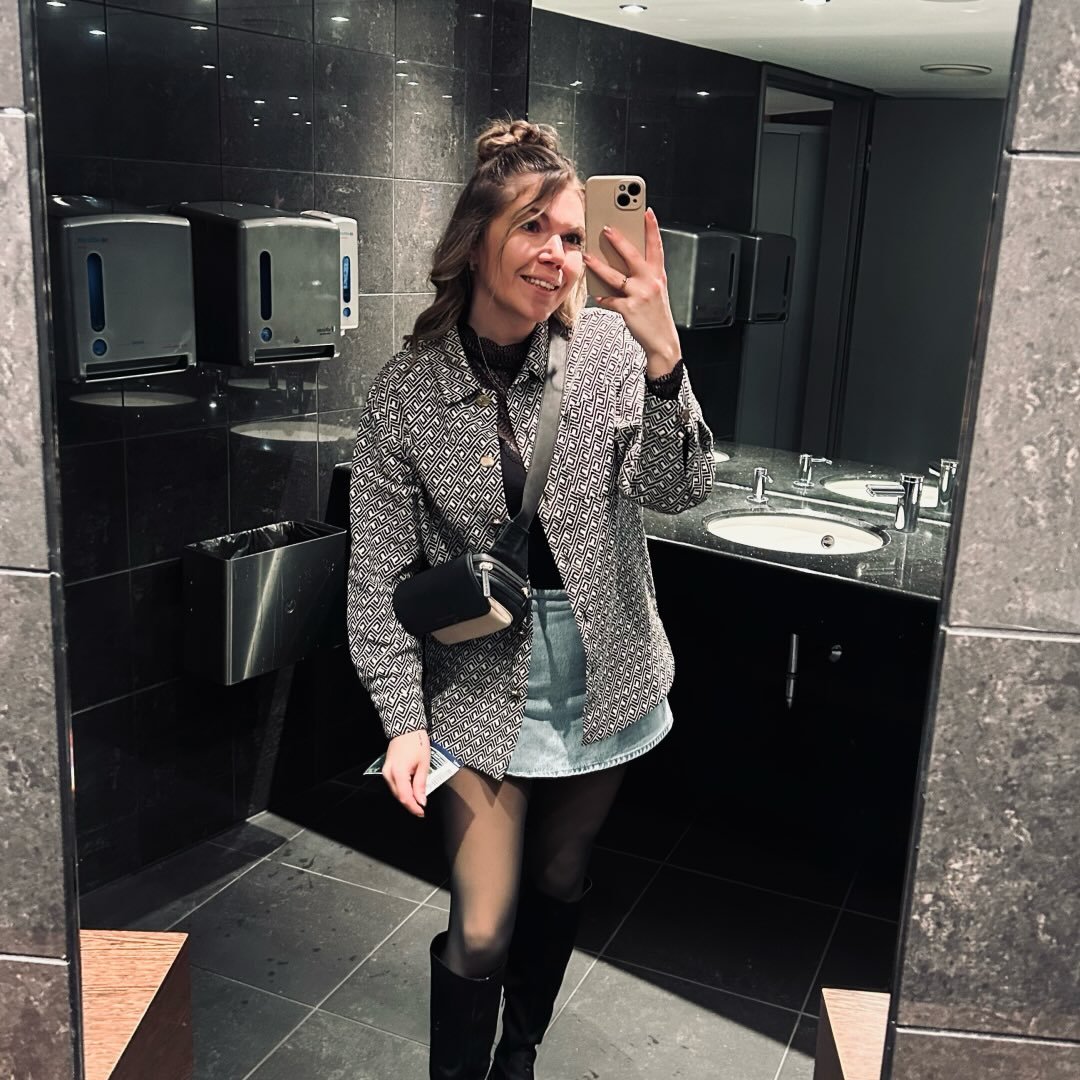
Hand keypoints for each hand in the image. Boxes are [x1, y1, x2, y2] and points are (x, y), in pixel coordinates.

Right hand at [382, 729, 430, 817]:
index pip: (405, 797)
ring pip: (395, 792)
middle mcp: (389, 774)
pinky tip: (411, 791)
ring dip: (406, 798)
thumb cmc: (416, 743)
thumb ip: (421, 784)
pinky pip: (394, 785)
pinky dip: (402, 790)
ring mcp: (385, 772)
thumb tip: (421, 801)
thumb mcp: (424, 763)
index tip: (422, 812)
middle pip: (398, 796)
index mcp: (398, 772)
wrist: (406, 728)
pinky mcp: (386, 769)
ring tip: (418, 801)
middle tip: (422, 809)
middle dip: (410, 804)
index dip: (413, 807)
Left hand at [584, 207, 681, 377]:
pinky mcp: (629, 310)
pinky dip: (603, 298)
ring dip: (599, 266)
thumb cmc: (656, 315)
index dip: (652, 228)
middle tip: (606, 228)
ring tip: (588, 256)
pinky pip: (610, 300)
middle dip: (619, 240)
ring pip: (615, 276)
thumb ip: (643, 276)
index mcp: (658, 276)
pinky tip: (597, 295)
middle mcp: (651, 283)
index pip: (656, 247)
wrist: (662, 342)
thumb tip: (621, 262)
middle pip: (633, 256)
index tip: (647, 212)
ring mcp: (640, 296)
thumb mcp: (656, 291)